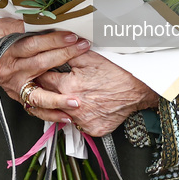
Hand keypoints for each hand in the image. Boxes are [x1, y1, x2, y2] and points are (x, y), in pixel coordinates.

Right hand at [0, 20, 92, 123]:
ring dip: (58, 99)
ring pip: (38, 94)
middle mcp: (11, 71)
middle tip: (84, 49)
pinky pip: (34, 109)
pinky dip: (50, 114)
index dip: (54, 40)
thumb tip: (40, 20)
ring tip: (76, 101)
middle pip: (41, 64)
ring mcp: (15, 86)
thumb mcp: (0, 26)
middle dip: (65, 56)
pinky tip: (66, 117)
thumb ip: (20, 25)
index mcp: (7, 51)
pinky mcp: (18, 97)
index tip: (72, 36)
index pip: (34, 44)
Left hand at [35, 49, 158, 136]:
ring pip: (62, 114)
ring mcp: (82, 121)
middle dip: (46, 91)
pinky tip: (83, 108)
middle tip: (49, 84)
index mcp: (68, 86)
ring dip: (61, 106)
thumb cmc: (116, 72)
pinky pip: (79, 125)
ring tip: (67, 96)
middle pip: (48, 99)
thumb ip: (66, 54)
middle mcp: (72, 106)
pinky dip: (79, 117)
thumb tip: (53, 50)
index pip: (44, 80)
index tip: (41, 71)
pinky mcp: (92, 129)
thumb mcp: (88, 57)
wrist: (137, 88)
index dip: (42, 73)